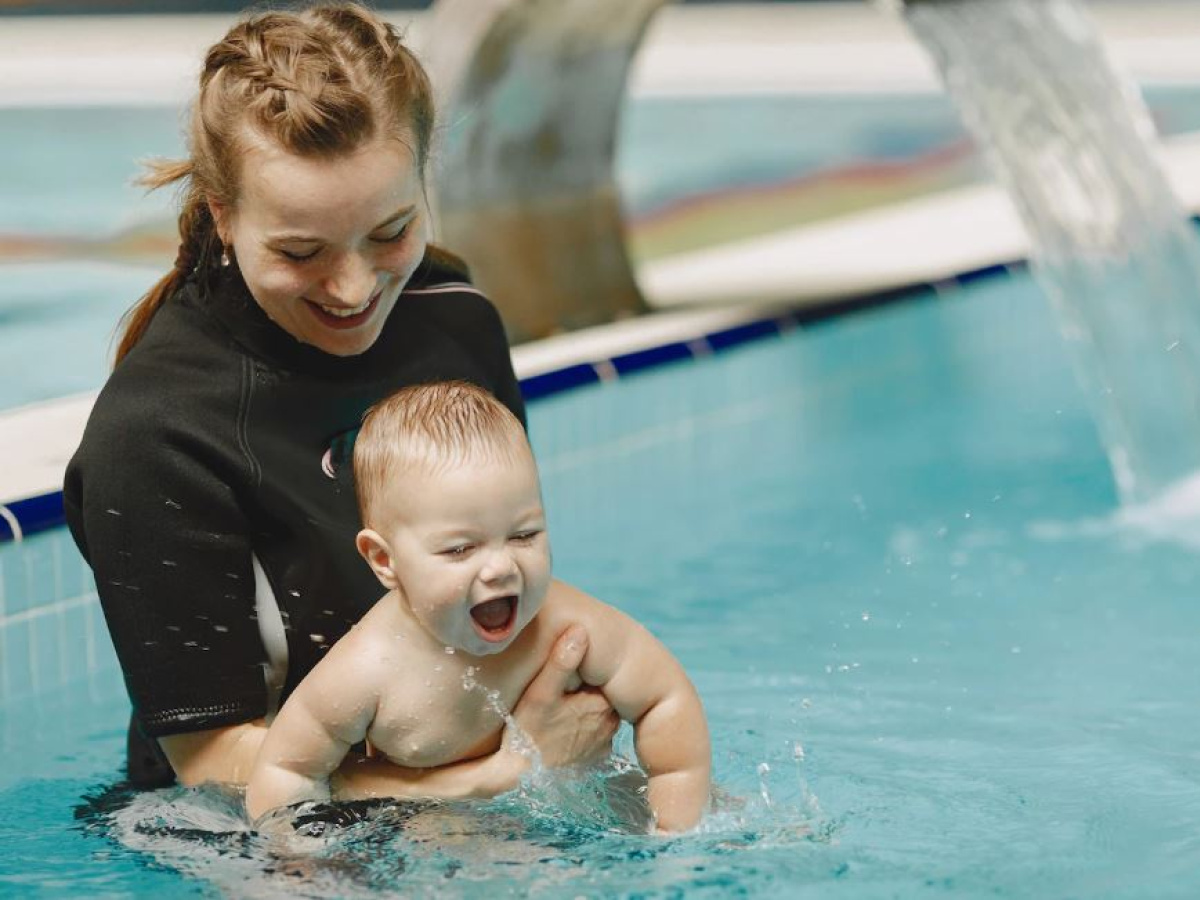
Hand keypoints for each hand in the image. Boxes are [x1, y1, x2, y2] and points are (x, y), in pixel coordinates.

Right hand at [508, 626, 618, 767]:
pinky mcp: (596, 757)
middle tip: (561, 691)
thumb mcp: (541, 693)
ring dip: (585, 707)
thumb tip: (580, 631)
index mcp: (601, 703)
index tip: (568, 671)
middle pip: (602, 692)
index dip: (585, 670)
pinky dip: (583, 728)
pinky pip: (595, 732)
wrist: (520, 776)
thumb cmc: (528, 732)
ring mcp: (604, 742)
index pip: (602, 675)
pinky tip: (564, 728)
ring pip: (599, 712)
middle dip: (585, 688)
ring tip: (561, 708)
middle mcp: (610, 723)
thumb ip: (561, 662)